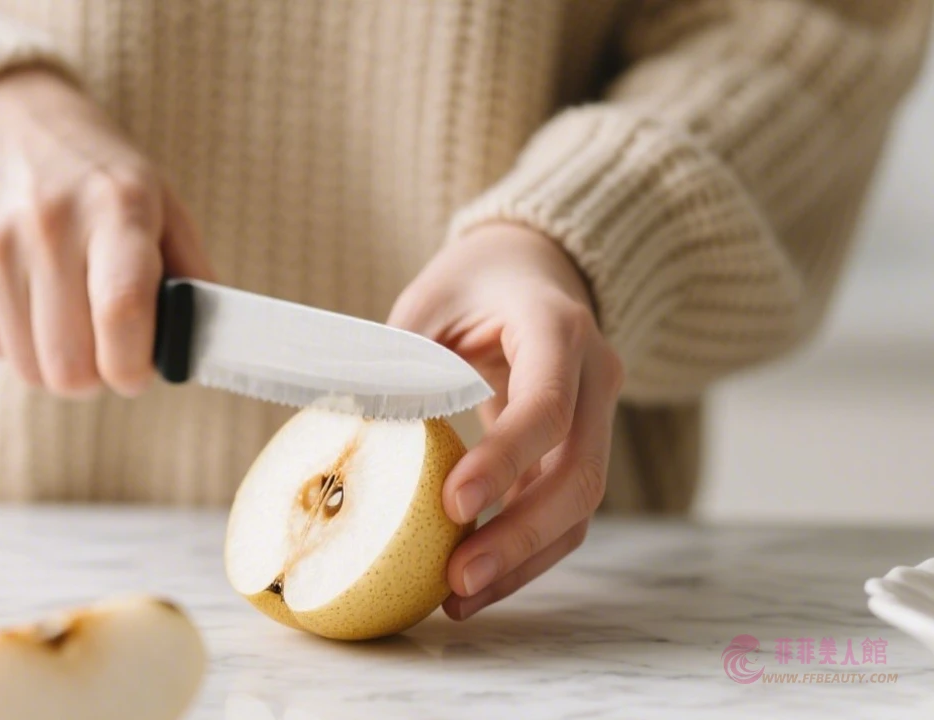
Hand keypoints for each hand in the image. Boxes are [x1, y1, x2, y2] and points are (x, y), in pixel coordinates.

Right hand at [0, 69, 213, 395]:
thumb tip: (199, 352)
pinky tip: (34, 300)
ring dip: (60, 363)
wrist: (0, 117)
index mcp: (117, 205)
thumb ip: (193, 277)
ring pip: (32, 370)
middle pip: (70, 366)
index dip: (134, 367)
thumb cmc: (99, 176)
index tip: (140, 370)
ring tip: (73, 320)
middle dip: (98, 375)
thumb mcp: (162, 202)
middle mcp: (49, 223)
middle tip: (110, 348)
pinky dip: (22, 343)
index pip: (122, 311)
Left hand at [389, 222, 623, 619]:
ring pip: (579, 506)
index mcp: (557, 328)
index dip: (504, 460)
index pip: (546, 405)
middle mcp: (595, 376)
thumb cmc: (472, 283)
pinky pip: (563, 512)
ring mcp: (598, 417)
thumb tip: (351, 431)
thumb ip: (401, 360)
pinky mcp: (580, 450)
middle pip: (579, 474)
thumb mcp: (430, 301)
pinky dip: (524, 553)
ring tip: (457, 600)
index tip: (452, 506)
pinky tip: (473, 584)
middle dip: (520, 536)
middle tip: (457, 579)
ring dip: (524, 560)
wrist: (533, 270)